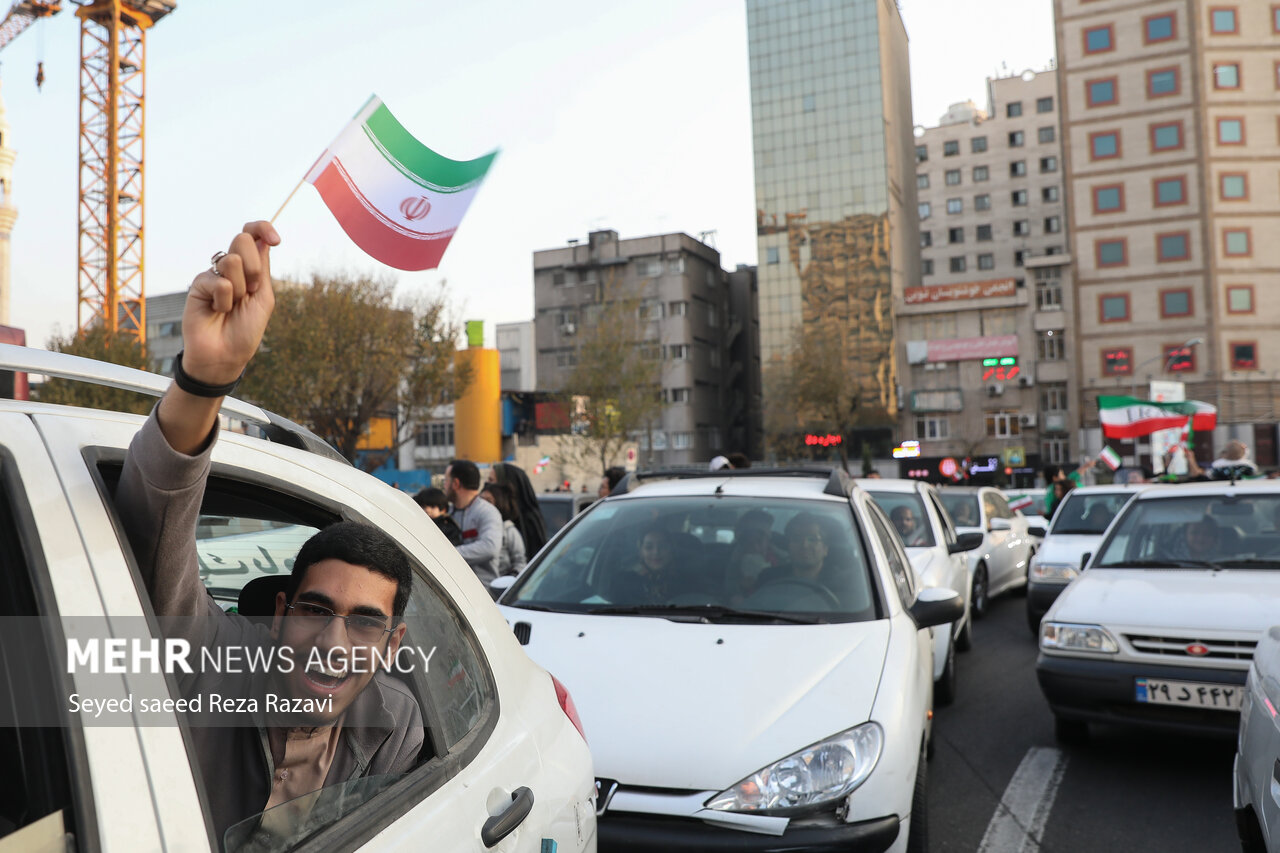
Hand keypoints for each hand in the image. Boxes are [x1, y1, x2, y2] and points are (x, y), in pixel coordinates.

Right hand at [181, 221, 279, 384]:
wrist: (225, 354)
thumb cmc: (247, 329)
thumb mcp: (264, 297)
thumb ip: (263, 268)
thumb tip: (263, 239)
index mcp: (250, 267)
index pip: (253, 235)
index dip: (263, 229)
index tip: (275, 240)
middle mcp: (231, 267)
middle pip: (242, 240)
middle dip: (254, 268)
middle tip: (251, 292)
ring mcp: (214, 273)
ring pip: (231, 260)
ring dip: (240, 288)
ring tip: (233, 306)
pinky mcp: (199, 284)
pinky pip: (219, 281)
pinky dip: (224, 300)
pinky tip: (218, 311)